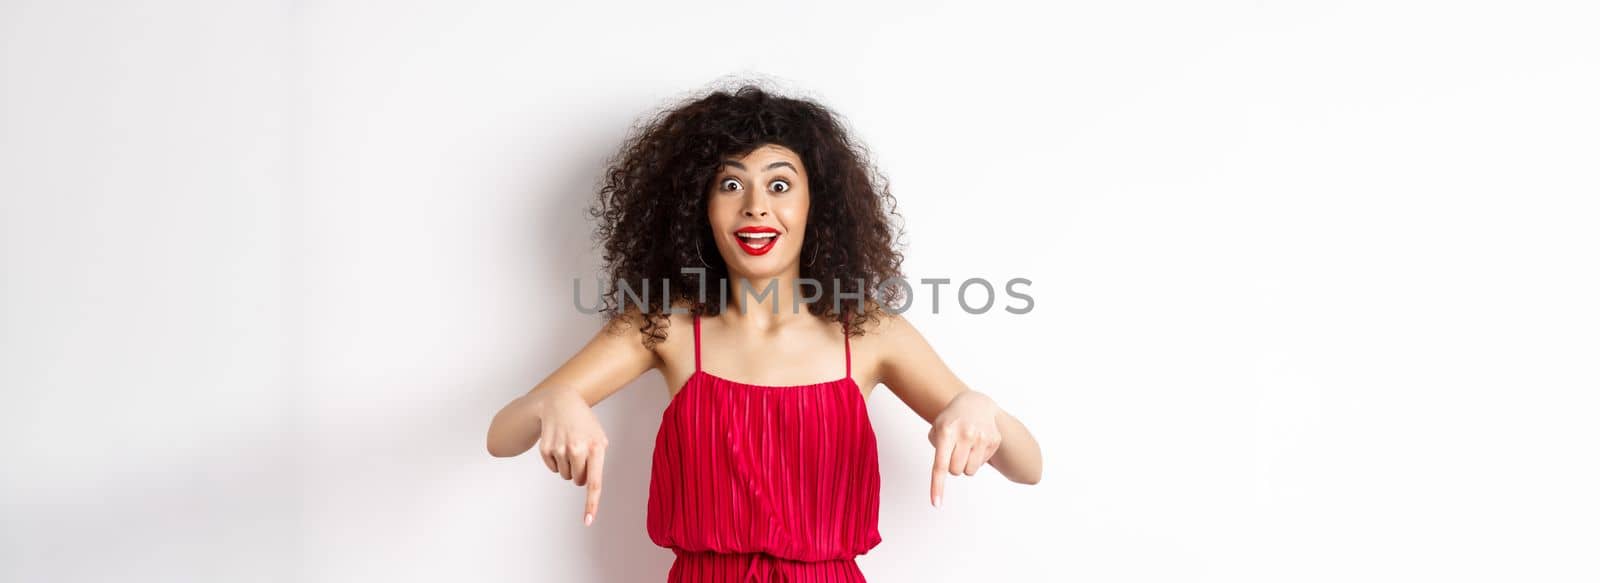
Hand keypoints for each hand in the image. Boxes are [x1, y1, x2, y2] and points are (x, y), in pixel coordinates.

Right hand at [530, 386, 608, 525]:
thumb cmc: (584, 424)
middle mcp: (577, 449)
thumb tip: (587, 485)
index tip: (587, 521)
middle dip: (580, 473)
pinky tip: (558, 443)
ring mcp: (560, 449)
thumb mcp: (599, 438)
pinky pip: (553, 469)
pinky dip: (556, 461)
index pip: (594, 482)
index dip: (591, 503)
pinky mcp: (546, 449)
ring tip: (569, 444)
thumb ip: (597, 462)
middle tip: (579, 453)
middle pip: (578, 481)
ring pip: (565, 476)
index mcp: (596, 447)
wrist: (561, 402)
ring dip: (568, 466)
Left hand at [928, 390, 1000, 507]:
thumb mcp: (937, 429)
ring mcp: (982, 437)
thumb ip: (937, 451)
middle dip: (952, 466)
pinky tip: (976, 444)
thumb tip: (944, 473)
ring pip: (969, 471)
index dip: (937, 486)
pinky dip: (976, 459)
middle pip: (955, 471)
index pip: (940, 465)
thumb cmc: (951, 421)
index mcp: (946, 431)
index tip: (937, 504)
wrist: (975, 403)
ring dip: (965, 465)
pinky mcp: (994, 440)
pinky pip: (981, 464)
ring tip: (965, 447)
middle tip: (953, 450)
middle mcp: (966, 434)